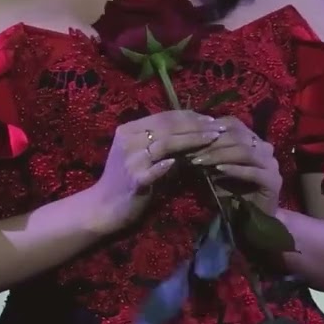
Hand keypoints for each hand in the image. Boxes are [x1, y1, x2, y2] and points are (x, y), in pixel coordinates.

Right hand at [85, 110, 222, 234]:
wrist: (104, 207)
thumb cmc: (126, 180)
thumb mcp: (143, 155)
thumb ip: (163, 142)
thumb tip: (195, 131)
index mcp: (128, 130)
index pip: (164, 117)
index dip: (189, 116)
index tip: (210, 119)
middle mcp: (128, 140)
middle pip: (167, 127)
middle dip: (196, 126)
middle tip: (218, 127)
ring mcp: (130, 160)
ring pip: (165, 144)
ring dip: (192, 140)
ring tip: (213, 139)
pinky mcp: (135, 180)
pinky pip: (154, 170)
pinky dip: (167, 165)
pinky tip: (181, 162)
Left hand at [187, 116, 281, 214]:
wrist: (253, 218)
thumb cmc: (233, 191)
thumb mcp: (218, 168)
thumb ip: (210, 153)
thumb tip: (190, 142)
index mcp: (254, 140)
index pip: (233, 124)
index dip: (211, 128)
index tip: (190, 137)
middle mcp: (265, 148)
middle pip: (238, 136)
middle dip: (211, 143)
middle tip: (191, 152)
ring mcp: (271, 164)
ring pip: (244, 151)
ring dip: (219, 155)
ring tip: (200, 161)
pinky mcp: (273, 181)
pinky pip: (252, 171)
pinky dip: (234, 169)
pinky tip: (218, 170)